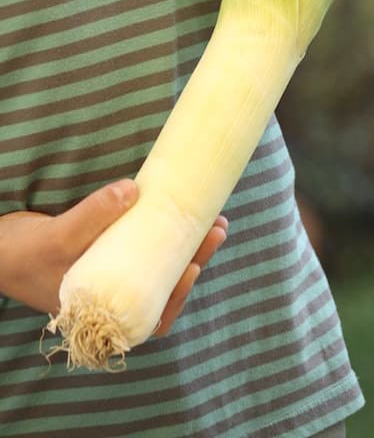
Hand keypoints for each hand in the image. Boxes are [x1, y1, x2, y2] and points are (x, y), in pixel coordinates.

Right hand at [0, 179, 227, 334]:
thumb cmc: (23, 254)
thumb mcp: (57, 236)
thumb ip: (93, 216)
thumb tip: (134, 190)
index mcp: (102, 314)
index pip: (151, 317)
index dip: (177, 295)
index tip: (195, 266)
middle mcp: (113, 300)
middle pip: (164, 288)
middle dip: (194, 260)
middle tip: (217, 230)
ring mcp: (115, 278)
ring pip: (160, 269)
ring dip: (188, 247)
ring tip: (213, 221)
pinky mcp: (115, 256)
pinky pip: (147, 252)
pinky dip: (167, 237)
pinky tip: (183, 218)